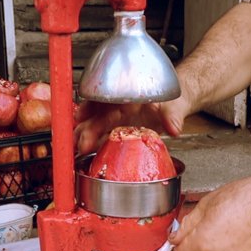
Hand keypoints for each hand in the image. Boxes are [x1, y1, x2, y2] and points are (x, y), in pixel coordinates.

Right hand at [74, 98, 188, 154]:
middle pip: (97, 116)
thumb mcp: (174, 104)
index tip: (82, 115)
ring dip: (85, 138)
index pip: (105, 98)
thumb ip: (173, 115)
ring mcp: (116, 120)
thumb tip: (174, 128)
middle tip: (81, 143)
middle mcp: (117, 106)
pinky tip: (86, 155)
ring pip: (95, 128)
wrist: (173, 106)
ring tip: (76, 150)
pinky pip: (103, 139)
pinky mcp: (118, 132)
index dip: (90, 106)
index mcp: (126, 95)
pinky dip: (94, 146)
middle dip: (86, 129)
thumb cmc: (171, 99)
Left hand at [169, 173, 250, 250]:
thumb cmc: (248, 198)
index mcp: (203, 243)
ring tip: (230, 234)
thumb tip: (177, 236)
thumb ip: (188, 224)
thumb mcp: (208, 203)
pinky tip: (243, 241)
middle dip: (199, 250)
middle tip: (212, 231)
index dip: (181, 246)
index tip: (184, 241)